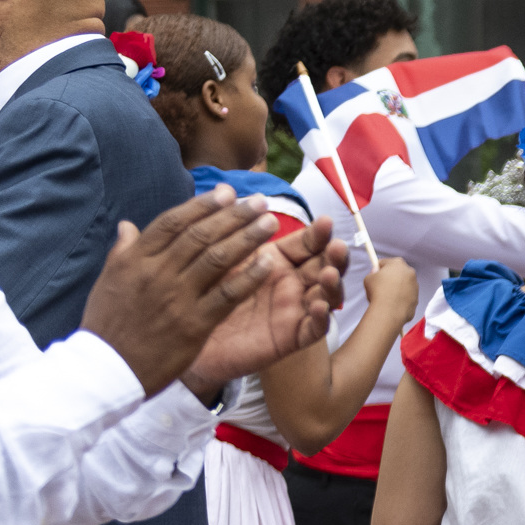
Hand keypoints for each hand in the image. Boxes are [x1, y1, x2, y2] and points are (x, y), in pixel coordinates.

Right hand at [84, 194, 315, 395]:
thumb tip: (128, 225)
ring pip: (217, 259)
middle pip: (201, 235)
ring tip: (270, 221)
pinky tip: (269, 262)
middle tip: (259, 201)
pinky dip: (250, 276)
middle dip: (233, 215)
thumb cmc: (107, 325)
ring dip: (247, 237)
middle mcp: (157, 273)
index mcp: (136, 260)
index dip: (202, 205)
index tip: (226, 192)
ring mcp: (177, 298)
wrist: (106, 370)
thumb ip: (123, 251)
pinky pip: (228, 295)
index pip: (173, 222)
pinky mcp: (194, 324)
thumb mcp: (108, 281)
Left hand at [182, 221, 348, 391]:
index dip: (318, 234)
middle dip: (334, 256)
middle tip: (336, 246)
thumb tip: (226, 187)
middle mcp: (291, 283)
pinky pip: (314, 329)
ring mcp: (295, 310)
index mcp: (277, 260)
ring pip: (326, 295)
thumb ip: (226, 228)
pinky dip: (321, 318)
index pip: (306, 244)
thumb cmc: (201, 293)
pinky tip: (320, 307)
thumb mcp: (216, 257)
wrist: (187, 335)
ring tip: (328, 274)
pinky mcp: (292, 337)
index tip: (324, 221)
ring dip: (332, 283)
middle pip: (324, 266)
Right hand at [362, 255, 417, 315]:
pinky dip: (400, 299)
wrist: (389, 311)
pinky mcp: (417, 298)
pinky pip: (406, 297)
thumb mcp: (369, 278)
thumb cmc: (378, 292)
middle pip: (397, 273)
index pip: (386, 262)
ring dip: (396, 289)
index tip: (375, 274)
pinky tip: (392, 304)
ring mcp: (415, 286)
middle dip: (389, 278)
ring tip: (385, 297)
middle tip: (379, 285)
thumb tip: (376, 274)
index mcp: (398, 263)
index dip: (378, 268)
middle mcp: (410, 272)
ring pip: (403, 285)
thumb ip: (373, 273)